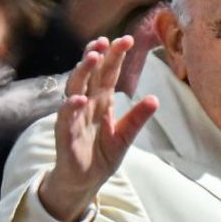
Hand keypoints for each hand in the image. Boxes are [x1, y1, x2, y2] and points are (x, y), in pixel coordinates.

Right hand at [38, 37, 158, 221]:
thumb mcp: (125, 136)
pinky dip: (71, 107)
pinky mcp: (65, 134)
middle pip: (90, 74)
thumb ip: (137, 118)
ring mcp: (74, 116)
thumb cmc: (101, 155)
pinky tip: (78, 98)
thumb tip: (155, 98)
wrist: (84, 182)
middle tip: (105, 40)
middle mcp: (86, 103)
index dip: (114, 56)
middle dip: (96, 56)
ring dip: (82, 72)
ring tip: (91, 57)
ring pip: (75, 88)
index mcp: (101, 101)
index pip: (108, 73)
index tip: (125, 39)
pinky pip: (66, 117)